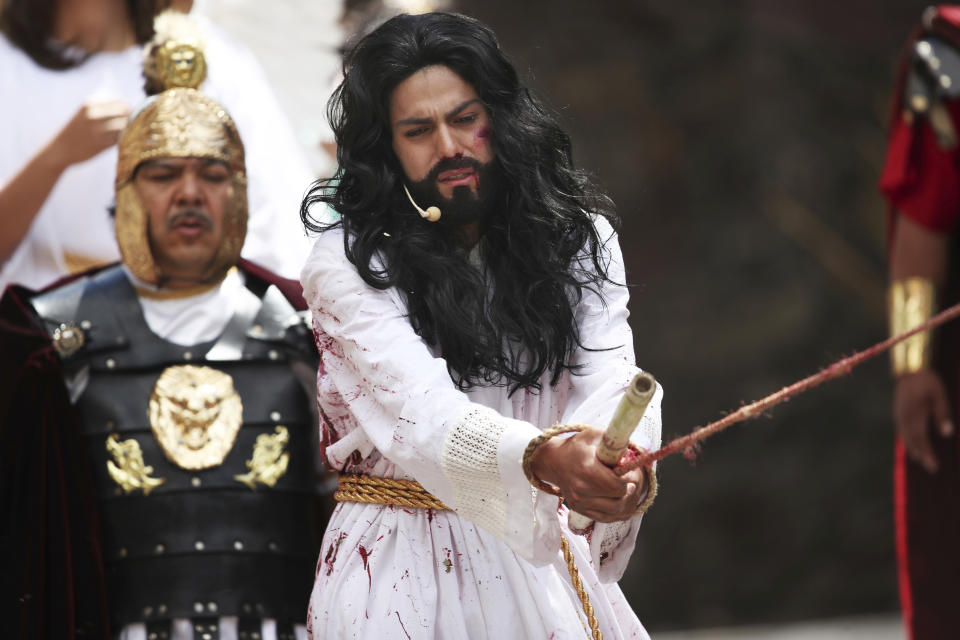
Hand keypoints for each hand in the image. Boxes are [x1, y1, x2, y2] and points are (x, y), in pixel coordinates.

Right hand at [48, 99, 129, 167]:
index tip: (128, 111)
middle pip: (125, 112)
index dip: (127, 107)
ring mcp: (98, 130)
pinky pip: (121, 138)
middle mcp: (94, 115)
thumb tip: (129, 102)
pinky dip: (121, 138)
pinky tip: (113, 139)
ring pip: (125, 126)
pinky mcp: (103, 144)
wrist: (61, 149)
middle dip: (130, 117)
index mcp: (90, 103)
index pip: (120, 101)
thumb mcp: (86, 111)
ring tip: (121, 131)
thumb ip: (105, 105)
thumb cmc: (78, 128)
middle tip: (129, 122)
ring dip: (127, 128)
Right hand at [528, 427, 645, 522]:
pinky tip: (620, 501)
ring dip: (625, 503)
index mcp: (587, 469)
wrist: (553, 460)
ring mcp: (580, 501)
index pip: (617, 486)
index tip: (632, 473)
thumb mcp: (595, 436)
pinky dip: (617, 512)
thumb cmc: (576, 447)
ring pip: (614, 512)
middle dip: (630, 492)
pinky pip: (605, 518)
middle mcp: (582, 489)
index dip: (630, 481)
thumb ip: (616, 443)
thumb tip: (636, 454)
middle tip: (632, 482)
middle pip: (618, 501)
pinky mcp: (579, 508)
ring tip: (627, 491)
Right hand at [893, 369, 952, 472]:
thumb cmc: (927, 381)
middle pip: (912, 441)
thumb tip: (947, 434)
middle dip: (921, 455)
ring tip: (919, 458)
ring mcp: (899, 415)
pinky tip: (910, 441)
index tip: (934, 466)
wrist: (909, 368)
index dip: (928, 454)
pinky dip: (907, 439)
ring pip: (905, 437)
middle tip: (930, 467)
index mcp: (915, 416)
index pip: (922, 440)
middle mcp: (905, 418)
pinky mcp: (898, 411)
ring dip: (913, 448)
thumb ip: (942, 415)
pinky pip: (902, 430)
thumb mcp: (939, 396)